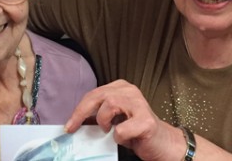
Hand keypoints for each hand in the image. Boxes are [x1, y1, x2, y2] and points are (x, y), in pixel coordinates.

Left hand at [64, 80, 183, 160]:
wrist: (162, 143)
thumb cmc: (136, 131)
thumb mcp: (114, 119)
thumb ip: (98, 114)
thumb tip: (76, 120)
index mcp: (121, 88)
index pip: (93, 94)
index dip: (79, 109)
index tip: (69, 125)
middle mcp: (130, 91)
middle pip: (98, 96)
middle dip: (81, 113)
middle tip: (73, 128)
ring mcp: (139, 104)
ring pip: (108, 105)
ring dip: (104, 122)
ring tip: (109, 130)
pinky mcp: (145, 120)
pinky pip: (121, 129)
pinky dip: (118, 137)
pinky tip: (126, 138)